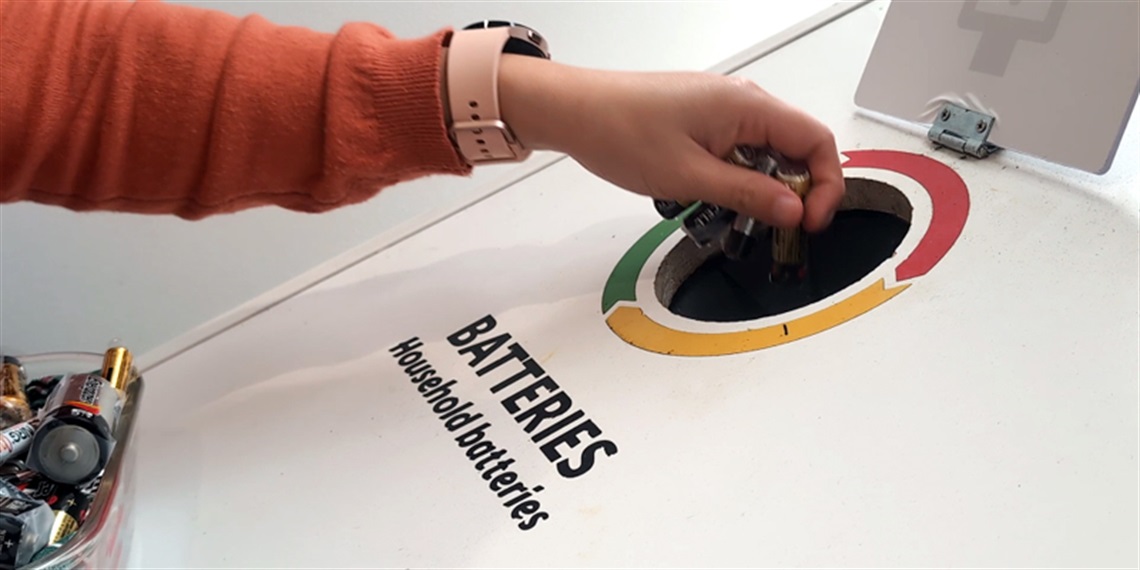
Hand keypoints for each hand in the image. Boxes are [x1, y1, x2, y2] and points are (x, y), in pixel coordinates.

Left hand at [498, 54, 844, 231]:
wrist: (575, 111)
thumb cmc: (621, 130)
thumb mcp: (691, 177)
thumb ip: (748, 195)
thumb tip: (793, 211)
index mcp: (748, 105)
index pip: (816, 141)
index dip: (825, 185)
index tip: (811, 222)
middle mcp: (742, 100)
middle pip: (795, 148)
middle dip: (792, 192)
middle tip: (772, 226)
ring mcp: (723, 108)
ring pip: (766, 153)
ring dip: (759, 188)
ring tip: (731, 214)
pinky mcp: (705, 119)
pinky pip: (739, 150)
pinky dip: (736, 177)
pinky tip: (711, 196)